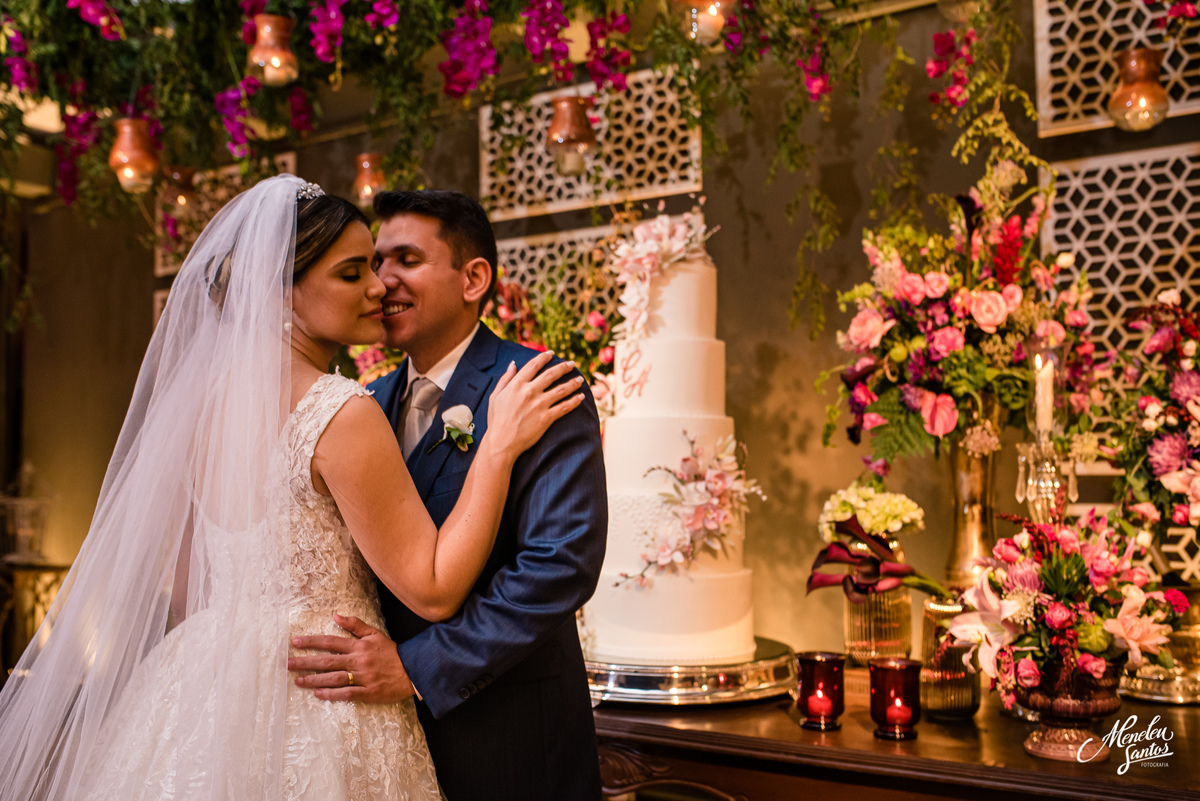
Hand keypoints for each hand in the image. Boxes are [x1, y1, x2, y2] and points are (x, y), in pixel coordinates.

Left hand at [287, 615, 415, 703]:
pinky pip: (346, 694)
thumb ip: (355, 625)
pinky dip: (331, 694)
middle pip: (327, 661)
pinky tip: (317, 694)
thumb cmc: (392, 652)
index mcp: (359, 646)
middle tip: (288, 664)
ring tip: (297, 680)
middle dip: (306, 662)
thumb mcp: (375, 634)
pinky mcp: (368, 692)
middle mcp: (358, 661)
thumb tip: (336, 616)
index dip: (312, 642)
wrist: (413, 670)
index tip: (295, 642)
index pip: (330, 642)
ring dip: (314, 679)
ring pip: (333, 678)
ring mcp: (362, 677)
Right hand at [485, 350, 583, 462]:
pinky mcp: (547, 418)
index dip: (544, 357)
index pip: (534, 365)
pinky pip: (564, 407)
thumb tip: (513, 363)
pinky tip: (581, 397)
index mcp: (516, 384)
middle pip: (551, 374)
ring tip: (580, 379)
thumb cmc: (496, 420)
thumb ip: (505, 378)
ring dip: (573, 382)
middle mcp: (529, 392)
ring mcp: (539, 405)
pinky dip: (575, 401)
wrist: (501, 443)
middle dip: (564, 367)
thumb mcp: (496, 396)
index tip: (552, 353)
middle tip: (572, 363)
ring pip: (561, 389)